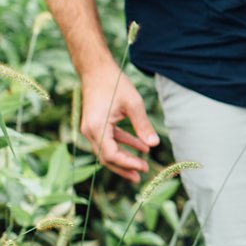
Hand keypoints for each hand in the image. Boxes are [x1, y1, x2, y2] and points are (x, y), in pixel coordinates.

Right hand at [78, 64, 159, 182]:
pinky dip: (123, 144)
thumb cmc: (114, 83)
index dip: (128, 163)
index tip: (144, 166)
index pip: (111, 154)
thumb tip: (155, 144)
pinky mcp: (95, 124)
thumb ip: (143, 126)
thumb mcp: (133, 104)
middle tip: (141, 176)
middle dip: (124, 167)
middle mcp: (89, 131)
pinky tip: (142, 147)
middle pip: (106, 157)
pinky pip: (109, 140)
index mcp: (96, 127)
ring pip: (107, 150)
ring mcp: (90, 129)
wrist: (96, 70)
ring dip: (124, 158)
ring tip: (142, 166)